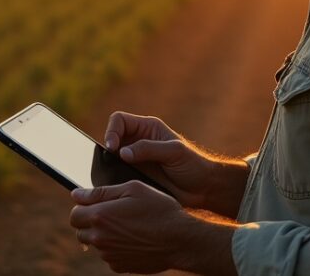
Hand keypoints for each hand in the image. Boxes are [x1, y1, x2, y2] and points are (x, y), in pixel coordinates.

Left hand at [69, 180, 190, 273]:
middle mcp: (100, 238)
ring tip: (128, 226)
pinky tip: (133, 239)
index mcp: (100, 216)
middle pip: (80, 231)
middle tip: (112, 214)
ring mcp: (109, 255)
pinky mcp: (119, 266)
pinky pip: (108, 256)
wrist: (180, 240)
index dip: (83, 207)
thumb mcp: (133, 189)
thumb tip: (76, 194)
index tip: (96, 205)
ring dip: (103, 235)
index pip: (74, 214)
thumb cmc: (159, 209)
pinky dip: (115, 248)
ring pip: (95, 244)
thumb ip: (100, 192)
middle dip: (90, 222)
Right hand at [104, 112, 247, 214]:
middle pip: (111, 138)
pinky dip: (113, 178)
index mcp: (147, 128)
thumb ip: (149, 149)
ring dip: (108, 164)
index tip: (113, 147)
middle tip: (109, 162)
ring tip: (110, 174)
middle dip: (106, 149)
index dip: (112, 131)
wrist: (203, 189)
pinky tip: (117, 185)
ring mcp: (135, 159)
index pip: (119, 120)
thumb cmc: (193, 165)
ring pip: (111, 158)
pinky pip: (117, 174)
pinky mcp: (135, 176)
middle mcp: (138, 141)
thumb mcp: (174, 152)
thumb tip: (122, 152)